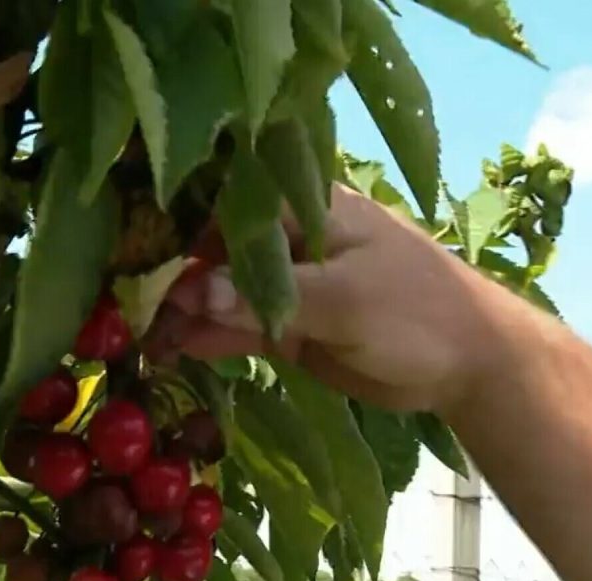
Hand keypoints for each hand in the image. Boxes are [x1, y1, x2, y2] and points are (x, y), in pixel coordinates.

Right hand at [145, 183, 517, 413]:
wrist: (471, 365)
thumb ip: (269, 297)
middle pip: (215, 248)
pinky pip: (239, 327)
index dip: (176, 224)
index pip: (229, 204)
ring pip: (222, 292)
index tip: (130, 252)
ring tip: (134, 339)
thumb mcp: (346, 301)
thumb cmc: (419, 311)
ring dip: (182, 313)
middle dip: (170, 275)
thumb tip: (192, 294)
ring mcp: (291, 283)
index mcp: (308, 208)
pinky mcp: (293, 326)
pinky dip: (207, 338)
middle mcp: (292, 238)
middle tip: (120, 308)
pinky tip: (168, 350)